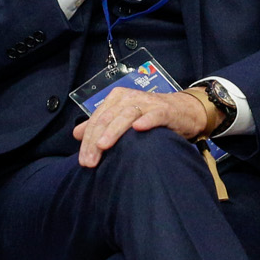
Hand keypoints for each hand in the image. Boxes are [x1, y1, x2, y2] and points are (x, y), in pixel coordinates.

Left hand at [70, 86, 212, 167]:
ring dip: (114, 131)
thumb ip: (100, 125)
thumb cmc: (149, 116)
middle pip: (108, 119)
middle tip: (89, 162)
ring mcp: (147, 103)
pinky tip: (138, 129)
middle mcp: (129, 98)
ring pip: (126, 115)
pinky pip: (154, 115)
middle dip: (96, 141)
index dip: (87, 140)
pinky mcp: (165, 110)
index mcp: (116, 99)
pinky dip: (146, 121)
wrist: (183, 110)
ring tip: (103, 146)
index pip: (97, 120)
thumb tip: (76, 133)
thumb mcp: (122, 118)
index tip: (83, 161)